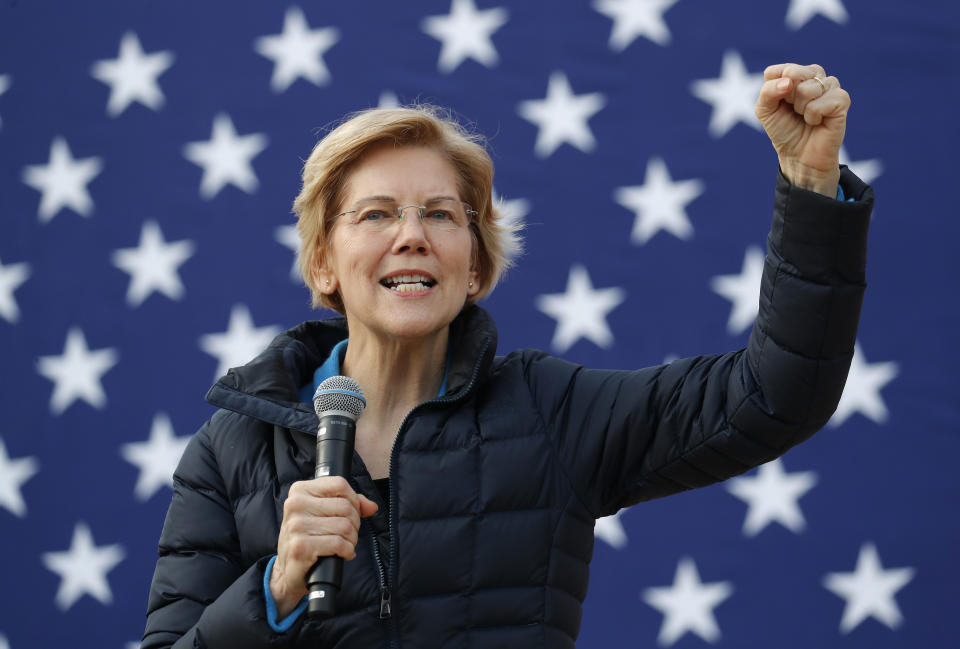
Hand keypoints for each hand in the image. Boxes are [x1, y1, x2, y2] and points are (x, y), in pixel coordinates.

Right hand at [270, 476, 378, 617]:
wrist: (288, 569)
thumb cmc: (309, 537)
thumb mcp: (324, 513)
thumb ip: (350, 504)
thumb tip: (372, 506)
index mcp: (300, 490)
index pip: (339, 484)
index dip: (353, 500)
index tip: (351, 513)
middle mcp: (295, 504)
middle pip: (345, 506)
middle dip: (354, 523)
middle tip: (347, 534)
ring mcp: (296, 525)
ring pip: (345, 526)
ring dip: (351, 539)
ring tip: (344, 545)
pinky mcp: (300, 546)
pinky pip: (338, 544)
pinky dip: (347, 551)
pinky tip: (342, 554)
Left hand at [755, 63, 849, 195]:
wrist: (799, 156)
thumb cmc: (784, 130)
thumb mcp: (765, 110)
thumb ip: (768, 91)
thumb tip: (789, 81)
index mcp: (795, 74)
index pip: (778, 70)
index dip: (774, 91)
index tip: (780, 104)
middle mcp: (814, 76)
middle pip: (793, 74)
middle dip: (788, 98)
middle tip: (794, 111)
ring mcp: (830, 86)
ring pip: (807, 88)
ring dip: (801, 108)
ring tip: (806, 117)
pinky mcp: (842, 99)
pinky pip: (821, 102)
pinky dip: (813, 115)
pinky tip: (817, 121)